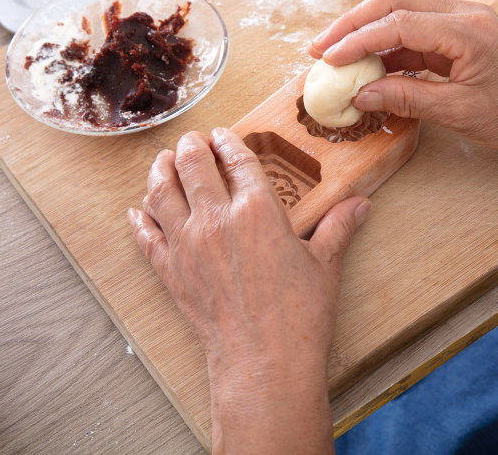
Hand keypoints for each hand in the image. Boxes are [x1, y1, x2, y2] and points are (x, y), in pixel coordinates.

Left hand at [128, 128, 369, 453]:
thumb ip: (338, 227)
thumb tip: (360, 204)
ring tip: (164, 160)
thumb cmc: (299, 316)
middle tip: (193, 141)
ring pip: (161, 192)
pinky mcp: (171, 272)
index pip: (237, 159)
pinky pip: (146, 237)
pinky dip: (140, 220)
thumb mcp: (325, 265)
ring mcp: (187, 244)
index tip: (224, 135)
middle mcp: (216, 219)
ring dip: (160, 170)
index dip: (228, 141)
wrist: (263, 362)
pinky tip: (137, 212)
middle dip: (191, 146)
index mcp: (258, 209)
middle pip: (192, 165)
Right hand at [309, 0, 497, 156]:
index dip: (358, 40)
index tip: (328, 59)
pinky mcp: (456, 33)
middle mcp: (463, 14)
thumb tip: (361, 95)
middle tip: (320, 48)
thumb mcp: (458, 113)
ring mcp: (460, 20)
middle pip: (394, 2)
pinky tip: (366, 66)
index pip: (398, 24)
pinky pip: (413, 31)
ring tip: (334, 56)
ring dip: (365, 32)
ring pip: (401, 11)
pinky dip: (386, 46)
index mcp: (467, 31)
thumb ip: (407, 99)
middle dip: (352, 24)